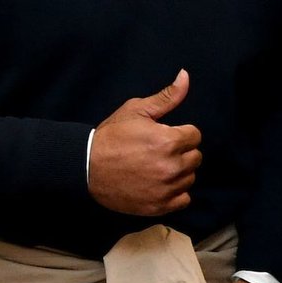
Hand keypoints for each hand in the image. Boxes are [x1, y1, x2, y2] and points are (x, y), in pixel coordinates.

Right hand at [88, 71, 201, 215]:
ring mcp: (165, 189)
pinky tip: (160, 184)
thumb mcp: (137, 111)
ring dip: (178, 172)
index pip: (195, 136)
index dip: (180, 133)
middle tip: (159, 151)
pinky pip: (183, 199)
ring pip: (189, 178)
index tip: (164, 135)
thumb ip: (167, 97)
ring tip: (156, 166)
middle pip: (195, 158)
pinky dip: (175, 193)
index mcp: (169, 141)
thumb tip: (185, 76)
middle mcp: (171, 167)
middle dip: (181, 152)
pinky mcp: (158, 206)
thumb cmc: (111, 136)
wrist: (86, 166)